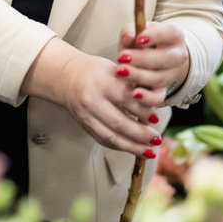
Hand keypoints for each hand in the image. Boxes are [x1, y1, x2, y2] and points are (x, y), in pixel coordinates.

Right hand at [22, 39, 160, 156]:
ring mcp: (86, 116)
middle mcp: (93, 101)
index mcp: (102, 82)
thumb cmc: (94, 70)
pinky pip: (104, 140)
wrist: (65, 76)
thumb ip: (132, 85)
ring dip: (133, 147)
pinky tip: (133, 149)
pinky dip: (120, 147)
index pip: (127, 99)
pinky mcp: (84, 126)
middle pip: (120, 123)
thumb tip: (154, 106)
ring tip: (149, 152)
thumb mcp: (114, 70)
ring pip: (111, 137)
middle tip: (157, 139)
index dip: (144, 111)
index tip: (156, 118)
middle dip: (141, 135)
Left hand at [116, 21, 189, 117]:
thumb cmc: (141, 42)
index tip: (138, 39)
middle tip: (122, 57)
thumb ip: (130, 31)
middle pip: (167, 58)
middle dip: (143, 59)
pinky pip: (158, 97)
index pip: (171, 32)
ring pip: (160, 78)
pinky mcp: (163, 90)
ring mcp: (172, 75)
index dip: (156, 36)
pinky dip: (147, 98)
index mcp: (174, 35)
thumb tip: (128, 36)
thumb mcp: (135, 32)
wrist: (148, 58)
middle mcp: (178, 55)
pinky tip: (134, 93)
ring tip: (121, 71)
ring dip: (139, 76)